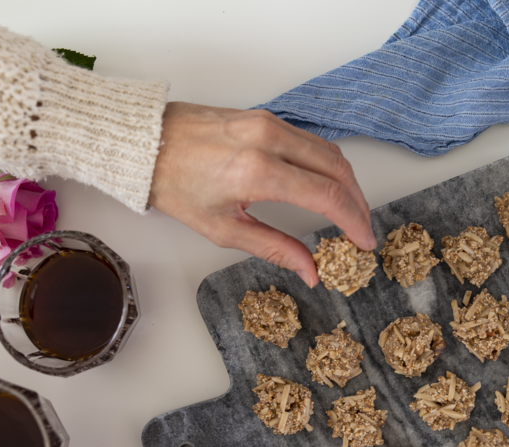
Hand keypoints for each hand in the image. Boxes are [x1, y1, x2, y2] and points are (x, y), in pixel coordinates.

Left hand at [149, 102, 375, 286]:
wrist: (145, 144)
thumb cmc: (174, 184)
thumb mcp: (222, 228)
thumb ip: (273, 248)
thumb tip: (310, 270)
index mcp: (258, 171)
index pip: (327, 195)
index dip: (353, 220)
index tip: (363, 241)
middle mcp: (269, 140)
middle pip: (337, 169)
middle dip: (357, 201)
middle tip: (362, 228)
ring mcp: (268, 122)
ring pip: (328, 150)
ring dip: (345, 181)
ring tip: (349, 209)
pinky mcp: (264, 115)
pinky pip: (310, 138)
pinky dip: (327, 162)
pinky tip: (327, 182)